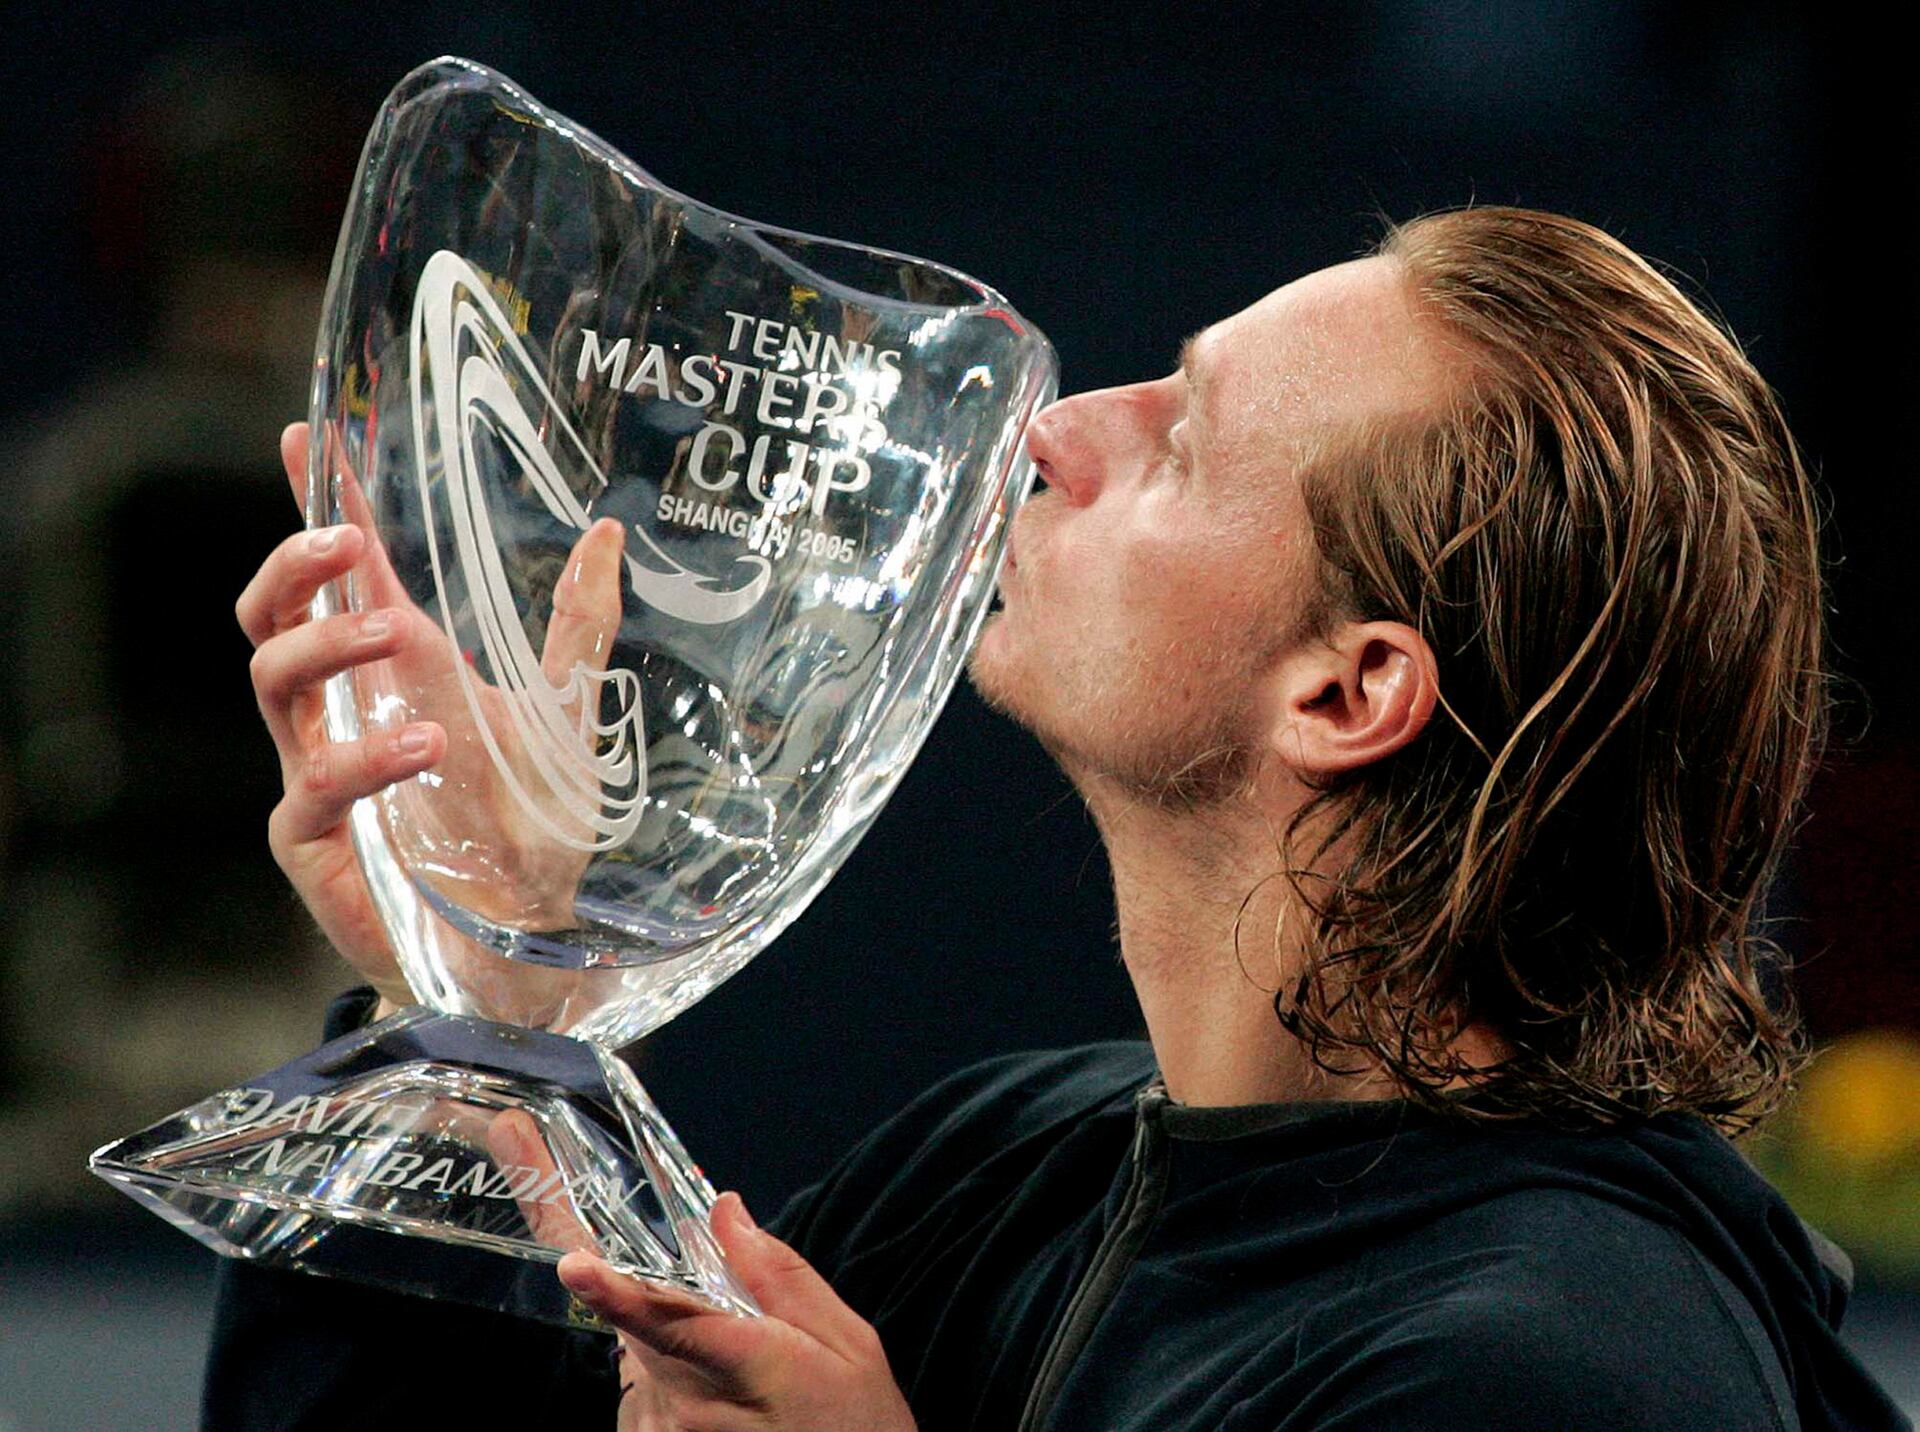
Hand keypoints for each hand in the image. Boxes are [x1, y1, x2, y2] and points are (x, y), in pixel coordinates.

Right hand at [238, 421, 625, 1012]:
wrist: (524, 937)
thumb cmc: (529, 825)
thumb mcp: (566, 714)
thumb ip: (578, 627)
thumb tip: (607, 531)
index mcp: (392, 671)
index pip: (341, 576)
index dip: (318, 505)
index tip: (307, 435)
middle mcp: (341, 711)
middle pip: (271, 614)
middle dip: (293, 564)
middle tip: (347, 542)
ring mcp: (317, 771)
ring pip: (272, 681)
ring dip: (327, 645)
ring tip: (394, 632)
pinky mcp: (313, 841)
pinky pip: (311, 785)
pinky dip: (364, 757)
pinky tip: (423, 745)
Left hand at [558, 1195, 915, 1431]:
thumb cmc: (859, 1422)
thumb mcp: (848, 1341)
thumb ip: (779, 1274)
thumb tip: (726, 1212)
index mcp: (749, 1368)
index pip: (674, 1325)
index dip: (619, 1296)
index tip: (576, 1266)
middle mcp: (694, 1412)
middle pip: (645, 1332)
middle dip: (666, 1308)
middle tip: (732, 1328)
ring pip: (643, 1364)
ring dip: (674, 1356)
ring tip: (742, 1390)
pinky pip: (646, 1403)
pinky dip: (673, 1392)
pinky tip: (726, 1414)